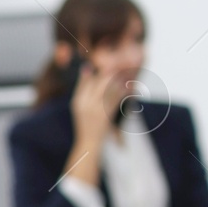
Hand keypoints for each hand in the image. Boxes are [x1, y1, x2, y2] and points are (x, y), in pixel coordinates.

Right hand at [63, 64, 119, 186]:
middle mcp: (86, 105)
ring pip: (110, 89)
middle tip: (120, 65)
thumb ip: (82, 87)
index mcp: (77, 102)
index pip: (86, 81)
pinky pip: (118, 99)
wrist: (89, 142)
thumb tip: (87, 68)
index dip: (96, 71)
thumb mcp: (79, 106)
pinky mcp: (107, 115)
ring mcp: (96, 110)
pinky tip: (130, 87)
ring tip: (127, 73)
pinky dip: (125, 92)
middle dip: (111, 73)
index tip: (104, 64)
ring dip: (120, 80)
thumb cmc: (84, 123)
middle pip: (100, 83)